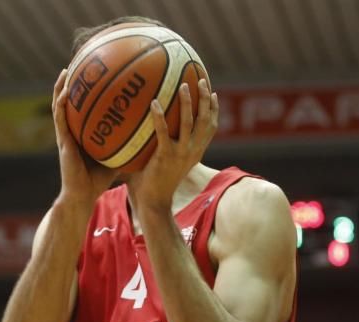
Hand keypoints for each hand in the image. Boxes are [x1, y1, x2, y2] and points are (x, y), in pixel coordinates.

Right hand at [52, 69, 118, 211]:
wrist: (82, 196)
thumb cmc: (100, 180)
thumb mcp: (119, 154)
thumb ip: (129, 139)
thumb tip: (152, 125)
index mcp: (83, 132)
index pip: (86, 107)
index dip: (89, 90)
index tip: (98, 72)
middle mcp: (72, 130)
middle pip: (72, 101)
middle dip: (75, 83)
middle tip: (82, 62)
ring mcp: (65, 135)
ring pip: (60, 106)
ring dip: (61, 87)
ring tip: (67, 70)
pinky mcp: (62, 142)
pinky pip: (60, 119)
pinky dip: (61, 104)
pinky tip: (66, 91)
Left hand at [128, 79, 218, 212]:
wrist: (153, 204)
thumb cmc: (153, 185)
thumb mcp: (163, 162)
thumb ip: (160, 145)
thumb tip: (144, 127)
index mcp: (195, 153)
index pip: (211, 128)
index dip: (214, 110)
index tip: (213, 93)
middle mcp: (192, 151)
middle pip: (206, 120)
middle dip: (206, 99)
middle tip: (202, 80)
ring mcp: (181, 154)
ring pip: (190, 122)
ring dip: (188, 102)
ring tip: (183, 85)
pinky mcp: (166, 156)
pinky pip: (163, 131)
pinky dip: (159, 116)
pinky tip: (154, 103)